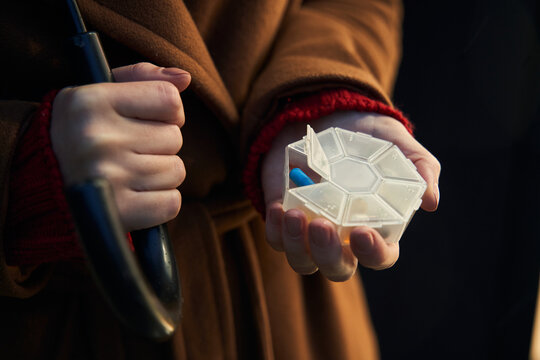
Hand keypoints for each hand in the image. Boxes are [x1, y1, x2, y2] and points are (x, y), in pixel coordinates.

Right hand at [50, 62, 190, 231]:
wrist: (39, 184)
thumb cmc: (80, 132)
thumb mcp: (97, 93)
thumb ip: (141, 78)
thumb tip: (185, 77)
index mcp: (91, 102)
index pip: (169, 99)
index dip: (169, 112)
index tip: (150, 119)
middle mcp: (98, 139)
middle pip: (174, 138)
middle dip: (159, 144)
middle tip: (129, 149)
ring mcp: (109, 178)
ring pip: (176, 170)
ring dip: (160, 173)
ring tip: (128, 172)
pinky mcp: (120, 212)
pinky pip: (172, 202)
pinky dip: (161, 201)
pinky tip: (136, 194)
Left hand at [262, 111, 440, 280]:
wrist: (329, 116)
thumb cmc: (370, 138)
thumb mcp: (399, 145)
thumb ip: (421, 169)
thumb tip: (431, 201)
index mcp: (376, 227)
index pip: (380, 256)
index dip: (374, 253)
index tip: (363, 233)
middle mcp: (344, 237)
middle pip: (337, 268)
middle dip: (329, 255)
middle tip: (322, 225)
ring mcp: (311, 230)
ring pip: (303, 261)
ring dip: (297, 246)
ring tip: (293, 215)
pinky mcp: (285, 217)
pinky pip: (277, 239)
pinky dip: (275, 230)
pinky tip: (279, 208)